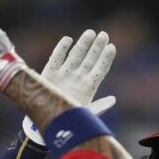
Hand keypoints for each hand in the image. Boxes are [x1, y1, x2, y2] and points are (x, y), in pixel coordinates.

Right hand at [22, 30, 116, 145]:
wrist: (45, 126)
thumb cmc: (67, 123)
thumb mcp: (85, 116)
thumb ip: (99, 107)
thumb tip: (113, 99)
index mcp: (88, 88)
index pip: (100, 70)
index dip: (106, 59)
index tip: (112, 47)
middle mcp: (77, 79)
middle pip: (89, 59)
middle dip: (97, 47)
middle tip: (103, 35)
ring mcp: (64, 75)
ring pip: (75, 55)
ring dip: (83, 44)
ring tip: (90, 33)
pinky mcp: (49, 74)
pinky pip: (56, 58)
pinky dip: (61, 49)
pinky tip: (68, 39)